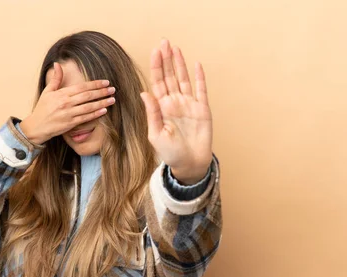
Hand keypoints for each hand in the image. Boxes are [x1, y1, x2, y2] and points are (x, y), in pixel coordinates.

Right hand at [20, 62, 115, 144]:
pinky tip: (104, 110)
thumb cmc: (42, 108)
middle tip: (113, 89)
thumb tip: (57, 64)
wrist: (36, 126)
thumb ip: (55, 78)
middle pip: (88, 96)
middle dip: (102, 92)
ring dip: (102, 103)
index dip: (95, 84)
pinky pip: (85, 118)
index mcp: (62, 93)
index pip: (82, 87)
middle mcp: (66, 103)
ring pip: (89, 107)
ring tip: (112, 100)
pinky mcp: (70, 124)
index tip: (105, 82)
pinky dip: (95, 114)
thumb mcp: (47, 91)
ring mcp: (69, 114)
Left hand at [140, 39, 212, 184]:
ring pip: (183, 79)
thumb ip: (152, 113)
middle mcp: (174, 103)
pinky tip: (196, 65)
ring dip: (180, 64)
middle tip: (164, 42)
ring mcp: (189, 105)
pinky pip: (201, 90)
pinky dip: (199, 77)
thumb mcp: (156, 134)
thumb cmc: (170, 152)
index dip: (156, 66)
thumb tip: (144, 92)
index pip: (157, 82)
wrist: (189, 164)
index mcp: (161, 108)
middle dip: (166, 59)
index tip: (155, 51)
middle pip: (169, 76)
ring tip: (176, 48)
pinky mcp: (202, 109)